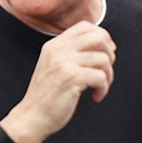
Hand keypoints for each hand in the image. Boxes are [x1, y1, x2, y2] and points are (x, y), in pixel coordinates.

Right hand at [1, 22, 116, 142]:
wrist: (32, 117)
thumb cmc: (48, 95)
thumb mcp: (55, 65)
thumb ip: (72, 52)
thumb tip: (105, 44)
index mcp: (54, 45)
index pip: (85, 26)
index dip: (102, 36)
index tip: (106, 52)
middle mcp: (58, 50)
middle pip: (99, 37)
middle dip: (110, 54)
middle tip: (105, 70)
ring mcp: (64, 62)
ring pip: (103, 59)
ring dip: (108, 76)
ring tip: (100, 87)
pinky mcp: (71, 77)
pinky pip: (101, 77)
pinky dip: (103, 88)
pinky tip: (95, 96)